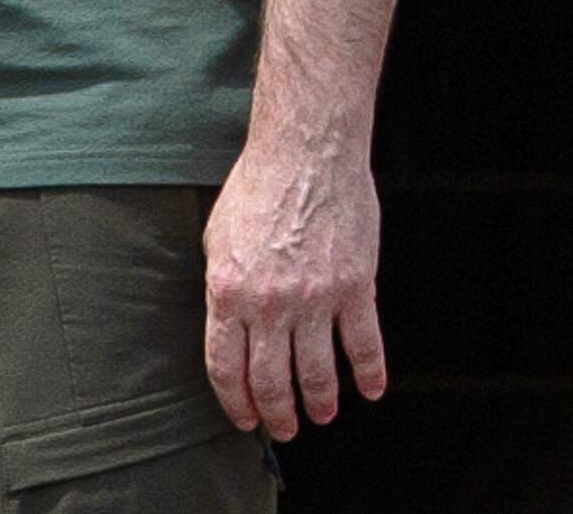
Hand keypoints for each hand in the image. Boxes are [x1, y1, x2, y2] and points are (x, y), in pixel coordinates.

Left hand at [204, 131, 386, 438]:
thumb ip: (222, 288)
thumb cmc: (256, 190)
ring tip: (322, 416)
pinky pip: (364, 346)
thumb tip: (228, 329)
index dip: (235, 401)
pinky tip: (368, 391)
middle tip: (284, 430)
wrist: (305, 156)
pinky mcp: (356, 289)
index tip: (243, 418)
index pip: (226, 366)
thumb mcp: (217, 239)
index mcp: (228, 291)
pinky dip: (368, 375)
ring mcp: (316, 300)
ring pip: (318, 373)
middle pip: (271, 381)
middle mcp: (270, 303)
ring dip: (320, 403)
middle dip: (277, 415)